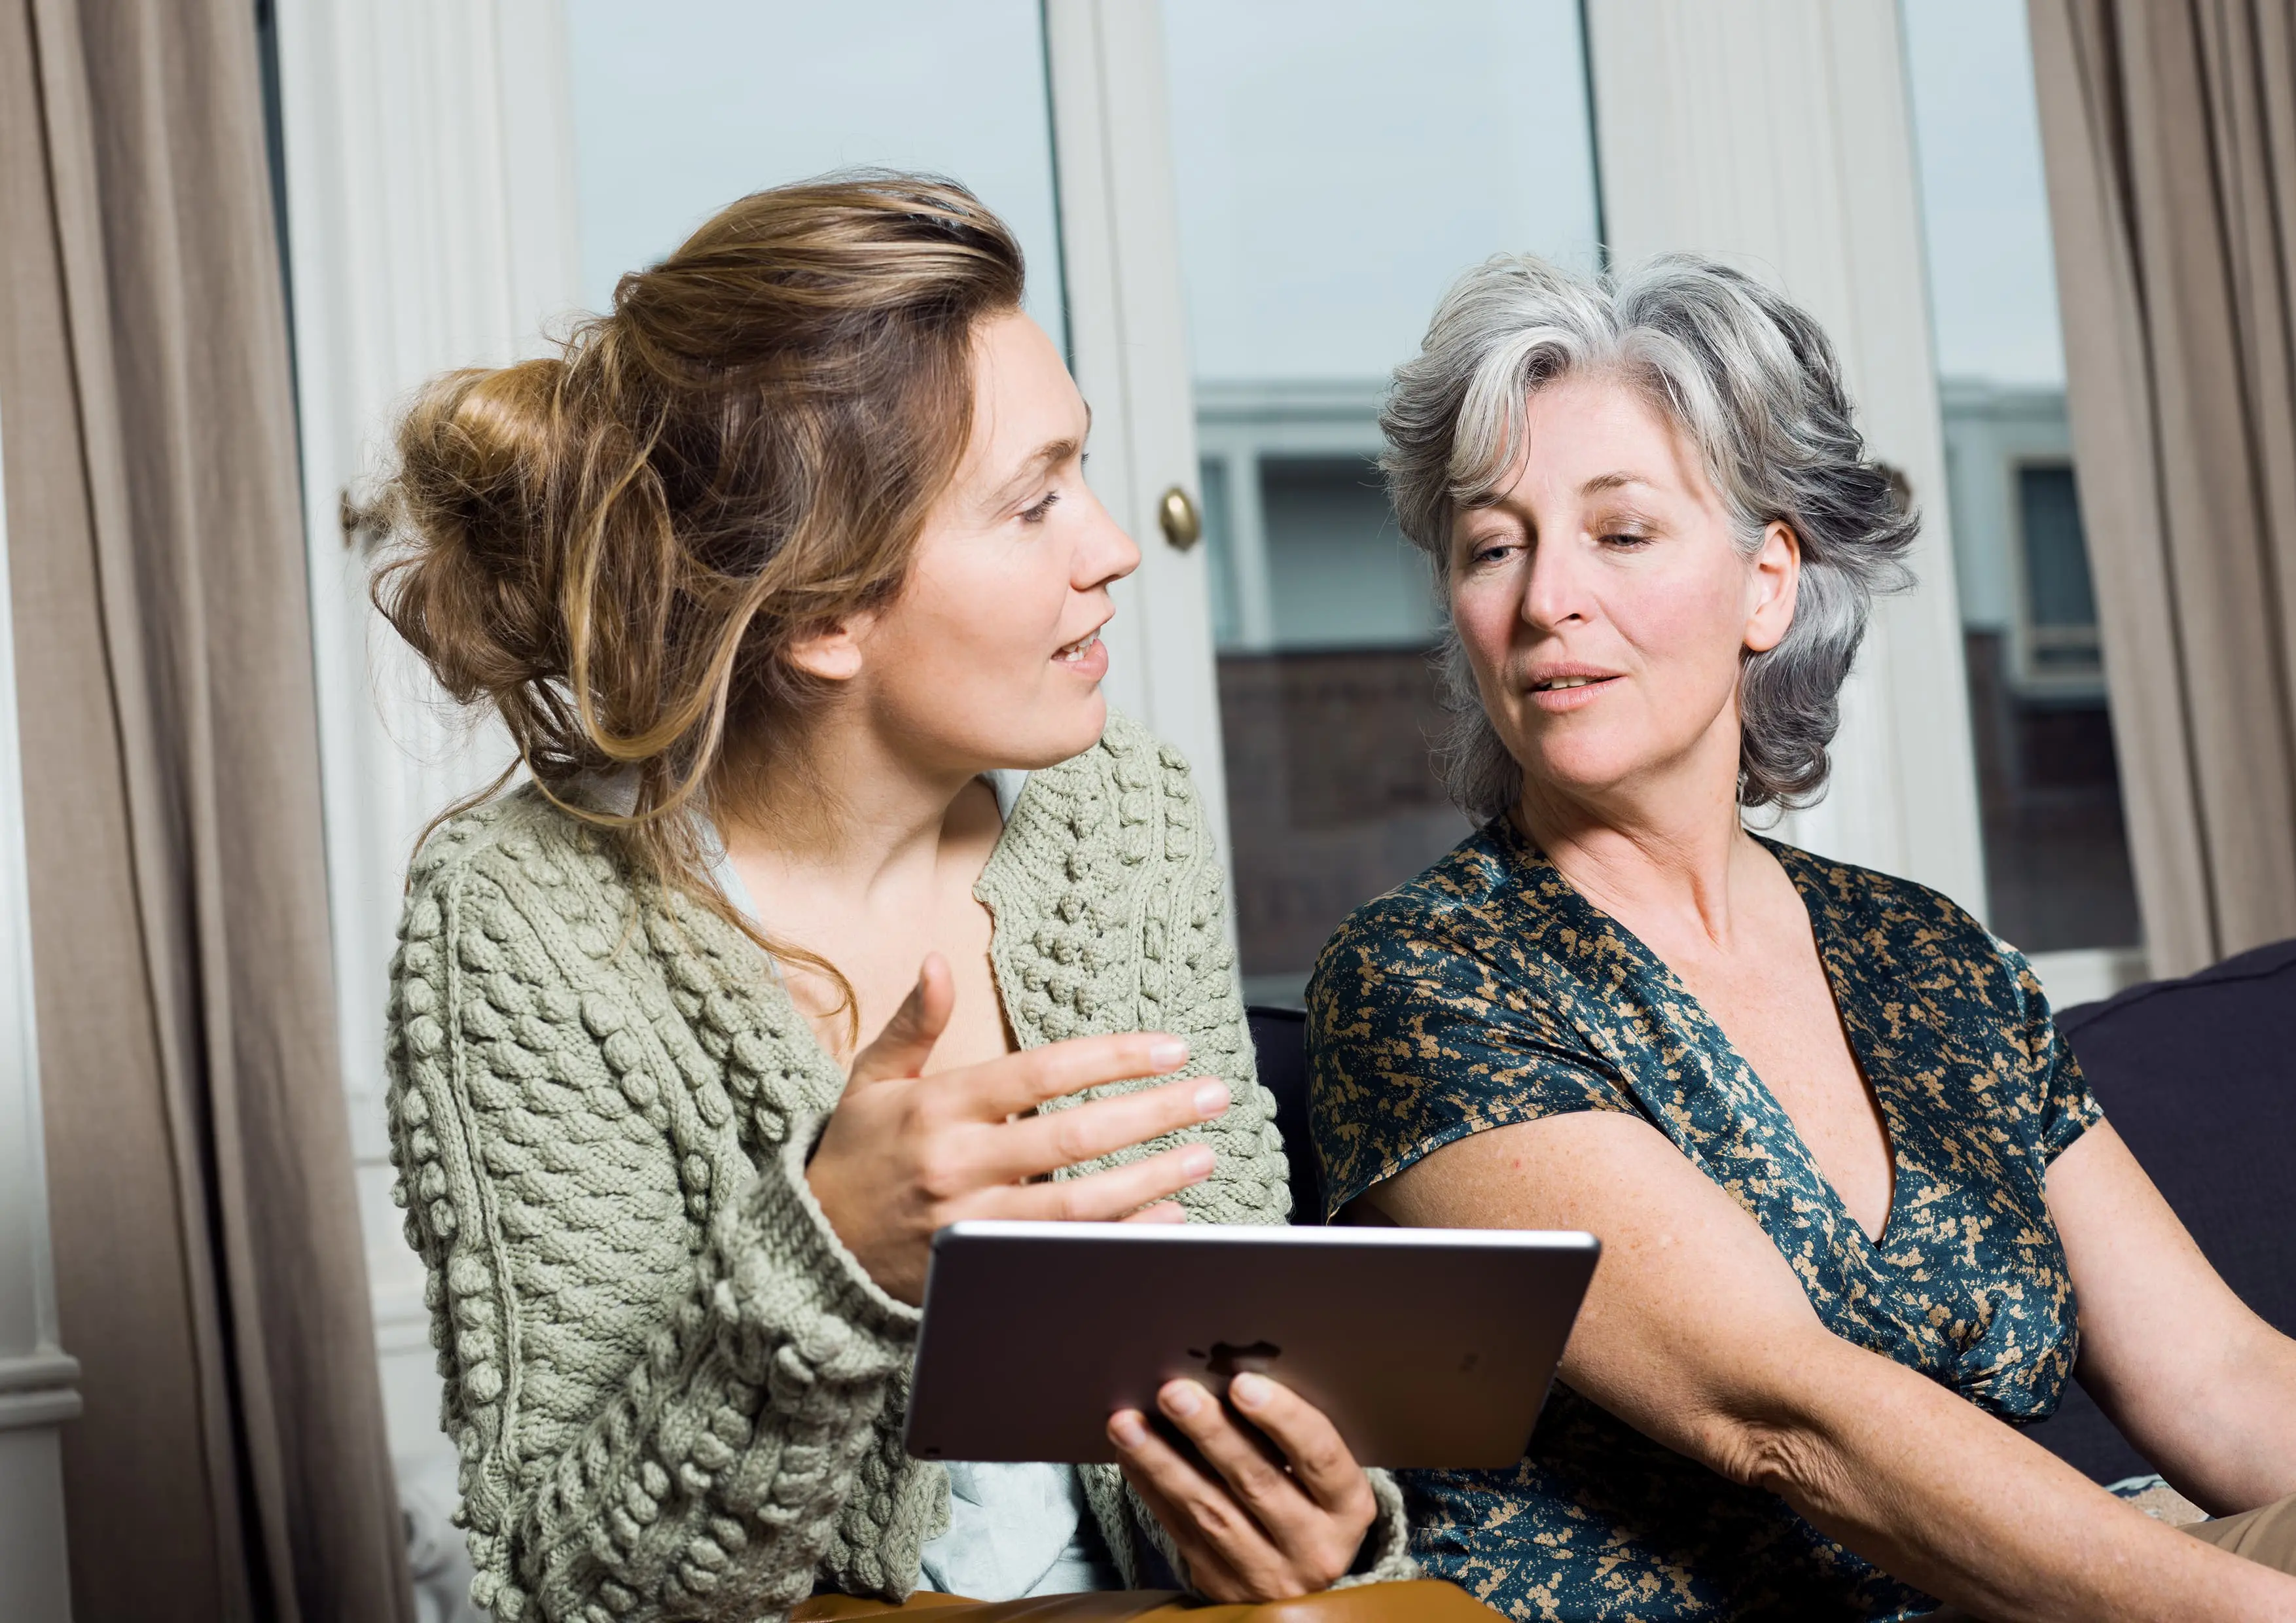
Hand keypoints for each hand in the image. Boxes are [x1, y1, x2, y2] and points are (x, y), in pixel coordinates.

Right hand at [806, 953, 1230, 1303]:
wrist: (813, 1250)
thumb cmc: (854, 1155)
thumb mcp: (872, 1080)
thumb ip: (913, 1024)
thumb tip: (937, 963)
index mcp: (940, 1106)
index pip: (1042, 1073)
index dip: (1111, 1058)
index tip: (1169, 1048)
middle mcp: (960, 1164)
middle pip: (1075, 1137)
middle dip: (1153, 1113)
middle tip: (1211, 1094)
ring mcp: (973, 1222)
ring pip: (1079, 1204)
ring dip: (1151, 1178)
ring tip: (1203, 1154)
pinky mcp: (984, 1269)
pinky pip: (1067, 1254)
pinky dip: (1123, 1237)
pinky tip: (1169, 1218)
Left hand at [1109, 1372, 1378, 1600]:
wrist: (1294, 1582)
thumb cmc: (1306, 1499)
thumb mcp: (1318, 1476)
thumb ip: (1288, 1437)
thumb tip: (1223, 1373)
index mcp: (1348, 1508)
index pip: (1321, 1457)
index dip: (1283, 1418)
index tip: (1242, 1383)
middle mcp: (1314, 1547)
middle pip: (1258, 1483)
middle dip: (1211, 1433)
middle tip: (1175, 1393)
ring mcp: (1266, 1572)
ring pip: (1208, 1511)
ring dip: (1162, 1461)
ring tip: (1128, 1423)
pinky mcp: (1220, 1584)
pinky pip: (1178, 1530)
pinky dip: (1150, 1485)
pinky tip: (1130, 1452)